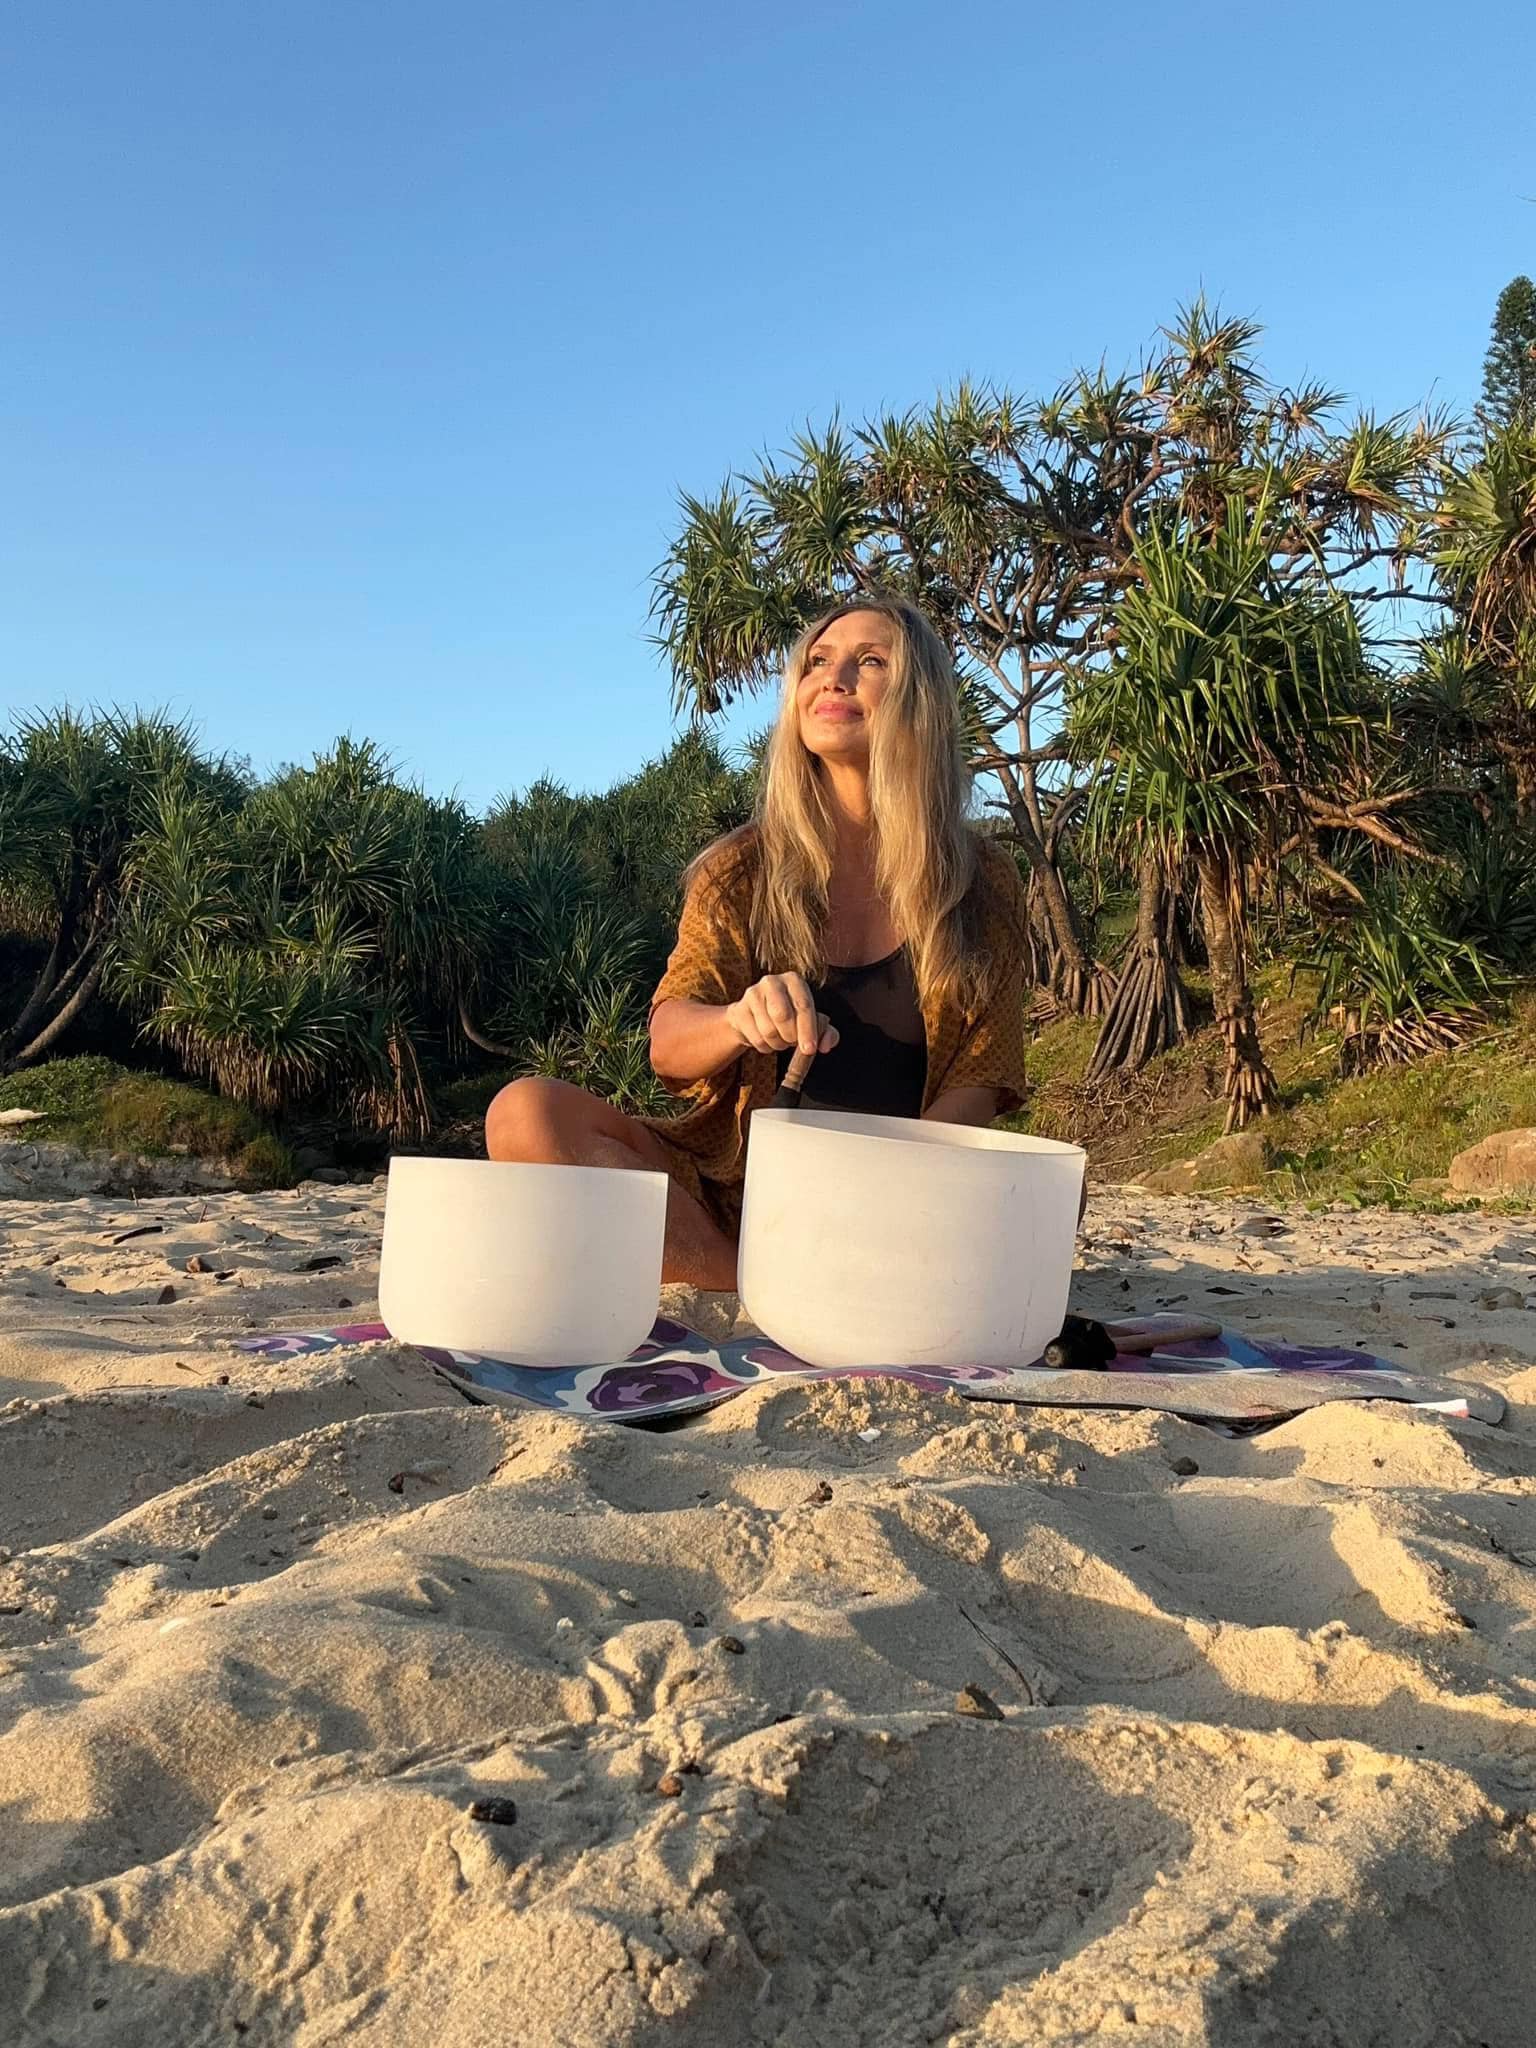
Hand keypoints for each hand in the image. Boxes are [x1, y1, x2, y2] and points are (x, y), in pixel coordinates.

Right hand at [725, 973, 839, 1057]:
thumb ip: (827, 1033)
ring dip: (778, 1044)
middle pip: (783, 1016)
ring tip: (781, 1041)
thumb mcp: (811, 1023)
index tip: (810, 1050)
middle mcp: (772, 981)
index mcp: (794, 980)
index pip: (803, 1005)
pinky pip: (756, 1038)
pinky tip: (767, 1041)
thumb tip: (826, 1046)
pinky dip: (765, 1047)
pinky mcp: (739, 1010)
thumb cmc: (788, 1018)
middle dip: (791, 1036)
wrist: (752, 1018)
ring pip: (768, 1030)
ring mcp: (752, 994)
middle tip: (792, 1043)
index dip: (808, 1030)